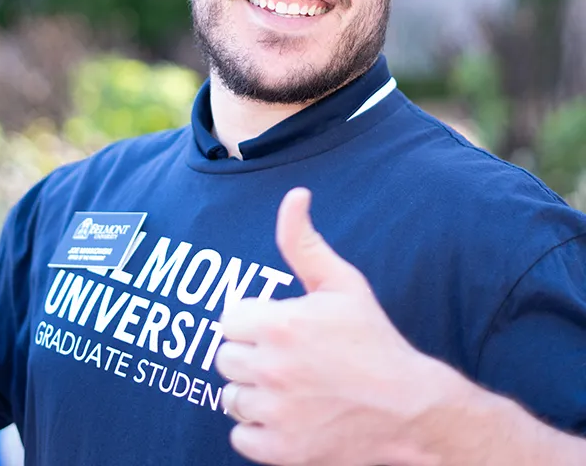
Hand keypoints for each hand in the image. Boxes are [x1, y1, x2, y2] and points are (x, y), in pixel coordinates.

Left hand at [215, 187, 440, 465]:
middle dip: (249, 354)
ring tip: (286, 385)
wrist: (409, 408)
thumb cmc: (372, 339)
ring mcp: (276, 413)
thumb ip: (304, 240)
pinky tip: (285, 414)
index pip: (228, 319)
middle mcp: (271, 368)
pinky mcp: (282, 450)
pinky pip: (241, 437)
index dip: (252, 322)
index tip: (278, 328)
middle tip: (283, 357)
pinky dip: (257, 429)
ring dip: (251, 391)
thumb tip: (295, 194)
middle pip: (224, 358)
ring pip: (230, 397)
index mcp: (278, 324)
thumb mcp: (341, 282)